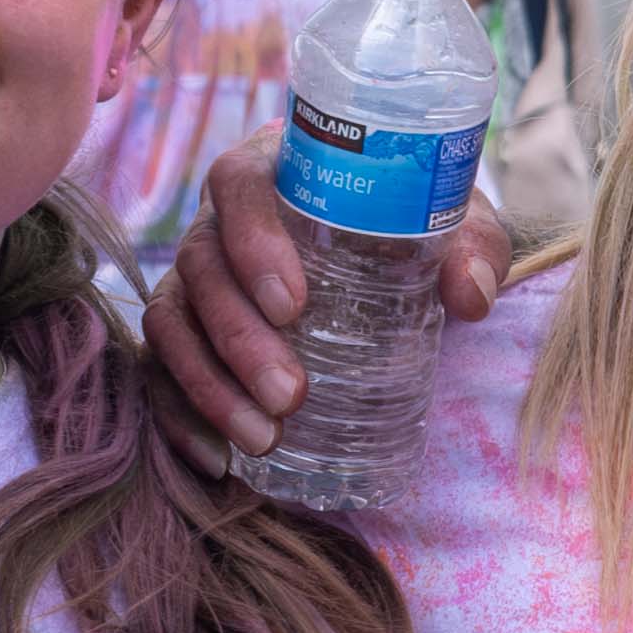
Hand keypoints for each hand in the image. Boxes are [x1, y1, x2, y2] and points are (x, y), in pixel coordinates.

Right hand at [138, 142, 511, 458]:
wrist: (392, 249)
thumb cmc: (414, 222)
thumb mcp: (454, 223)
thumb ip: (473, 246)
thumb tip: (470, 295)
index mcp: (274, 172)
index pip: (237, 183)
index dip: (251, 240)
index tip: (292, 304)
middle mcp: (219, 219)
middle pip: (201, 266)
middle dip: (238, 338)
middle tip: (292, 396)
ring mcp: (195, 276)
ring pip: (172, 321)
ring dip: (208, 384)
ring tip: (264, 439)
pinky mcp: (186, 328)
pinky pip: (158, 368)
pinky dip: (180, 415)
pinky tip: (216, 459)